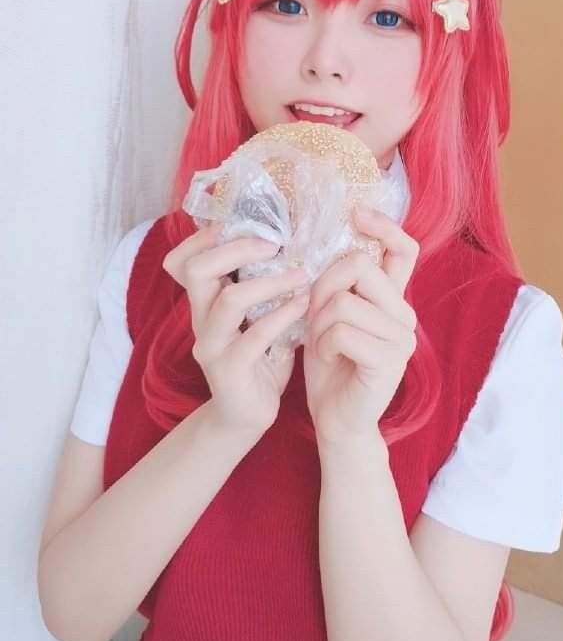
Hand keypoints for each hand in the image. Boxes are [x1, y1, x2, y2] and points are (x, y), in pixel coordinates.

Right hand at [162, 224, 309, 436]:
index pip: (181, 261)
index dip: (203, 238)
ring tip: (301, 274)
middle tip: (273, 244)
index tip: (244, 225)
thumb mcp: (252, 317)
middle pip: (197, 270)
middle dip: (236, 249)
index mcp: (203, 303)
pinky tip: (304, 305)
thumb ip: (258, 286)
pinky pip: (255, 336)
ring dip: (270, 282)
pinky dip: (283, 315)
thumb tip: (289, 243)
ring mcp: (212, 346)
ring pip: (229, 300)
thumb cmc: (257, 359)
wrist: (247, 415)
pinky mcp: (229, 370)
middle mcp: (200, 320)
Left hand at [302, 206, 419, 444]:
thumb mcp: (328, 316)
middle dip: (323, 286)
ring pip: (344, 301)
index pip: (404, 250)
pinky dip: (323, 345)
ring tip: (320, 343)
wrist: (337, 421)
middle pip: (360, 266)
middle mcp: (404, 314)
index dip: (384, 226)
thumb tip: (326, 245)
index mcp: (392, 300)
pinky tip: (327, 359)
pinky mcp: (388, 361)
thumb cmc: (331, 366)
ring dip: (318, 323)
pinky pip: (343, 332)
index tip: (356, 212)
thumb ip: (337, 285)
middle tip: (313, 313)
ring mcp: (401, 339)